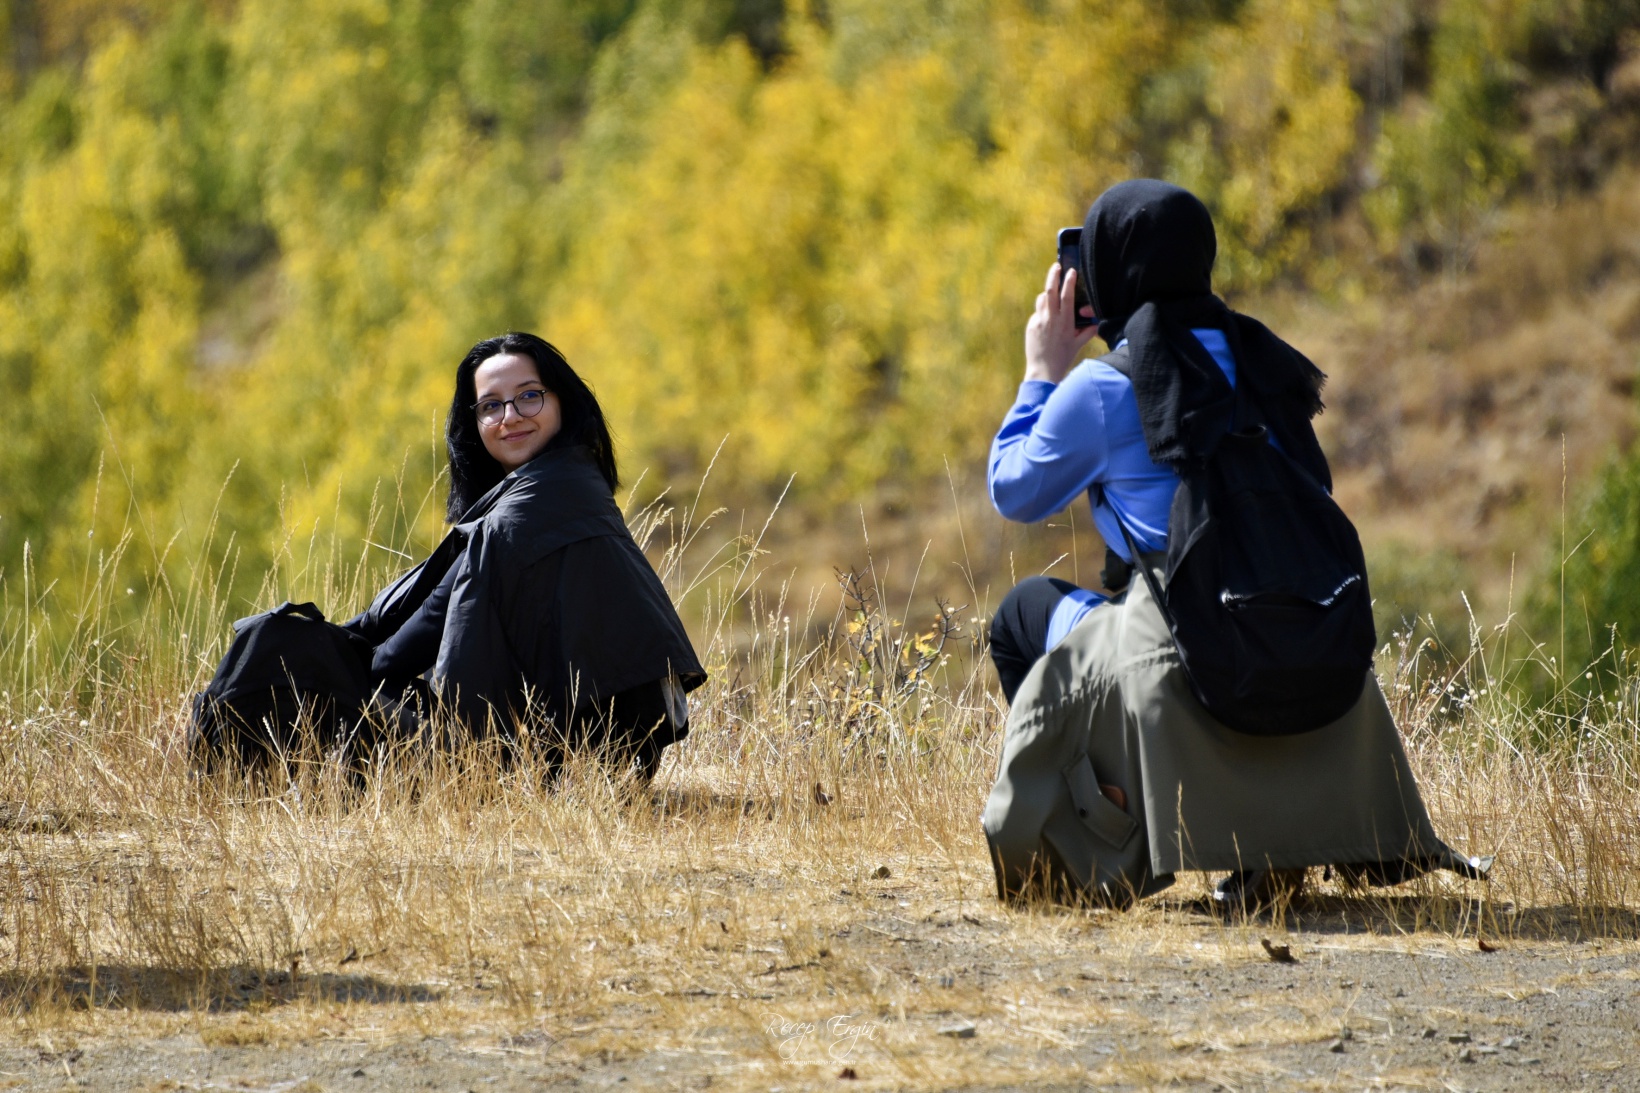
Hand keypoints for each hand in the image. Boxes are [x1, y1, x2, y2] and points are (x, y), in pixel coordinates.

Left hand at [1024, 263, 1096, 383]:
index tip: (1071, 271)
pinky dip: (1043, 312)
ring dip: (1047, 293)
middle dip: (1053, 275)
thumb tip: (1096, 323)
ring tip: (1052, 294)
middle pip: (1049, 290)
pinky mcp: (1030, 325)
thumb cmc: (1063, 357)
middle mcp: (1051, 318)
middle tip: (1056, 266)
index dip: (1069, 281)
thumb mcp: (1078, 344)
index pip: (1066, 295)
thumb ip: (1088, 332)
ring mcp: (1038, 321)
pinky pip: (1037, 312)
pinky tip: (1047, 321)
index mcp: (1065, 321)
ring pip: (1042, 299)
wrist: (1043, 370)